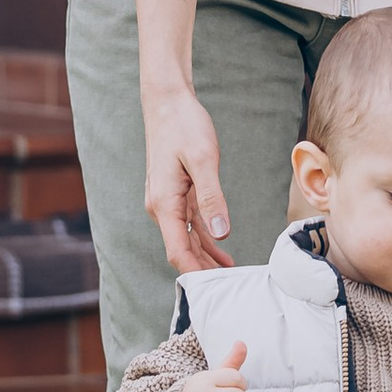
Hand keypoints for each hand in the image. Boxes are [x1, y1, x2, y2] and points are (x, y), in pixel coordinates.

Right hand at [145, 87, 234, 275]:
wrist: (168, 103)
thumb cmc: (185, 126)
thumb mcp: (203, 160)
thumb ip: (211, 198)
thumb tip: (221, 234)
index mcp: (164, 203)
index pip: (177, 250)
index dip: (195, 272)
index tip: (216, 288)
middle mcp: (161, 206)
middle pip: (181, 250)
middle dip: (203, 270)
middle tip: (230, 288)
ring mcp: (167, 201)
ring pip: (186, 239)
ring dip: (205, 257)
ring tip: (229, 275)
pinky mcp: (176, 193)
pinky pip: (189, 224)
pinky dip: (204, 239)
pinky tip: (219, 251)